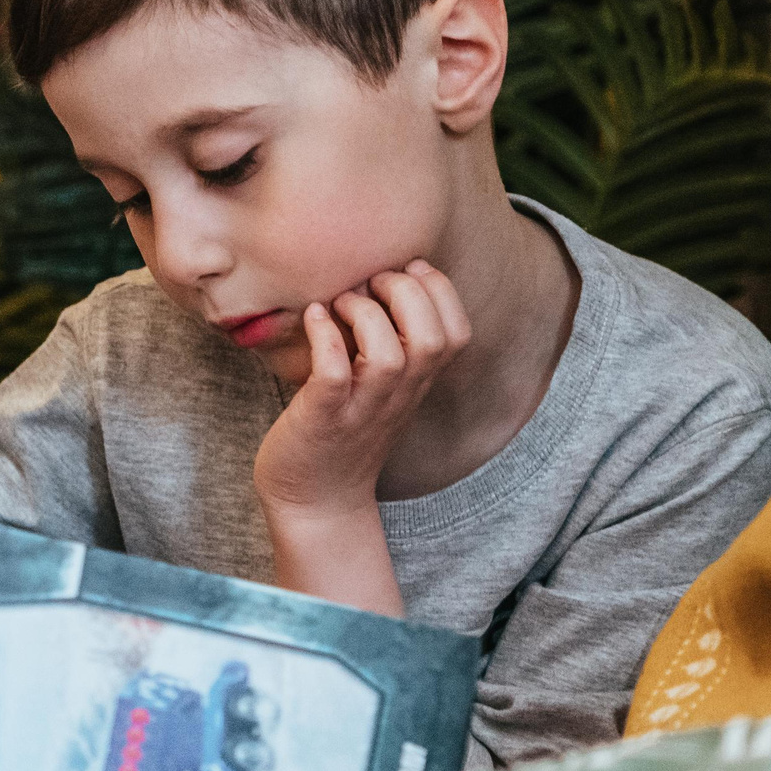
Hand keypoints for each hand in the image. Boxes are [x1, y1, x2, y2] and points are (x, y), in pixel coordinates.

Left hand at [254, 262, 471, 515]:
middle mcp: (397, 397)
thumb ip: (390, 345)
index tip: (408, 268)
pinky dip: (326, 339)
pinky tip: (313, 318)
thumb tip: (376, 279)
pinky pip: (334, 375)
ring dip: (367, 314)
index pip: (458, 334)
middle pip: (432, 338)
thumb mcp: (380, 388)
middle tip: (371, 281)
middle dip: (407, 293)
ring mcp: (361, 410)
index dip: (441, 291)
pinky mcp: (323, 420)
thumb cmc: (340, 432)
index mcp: (416, 384)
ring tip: (341, 302)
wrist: (315, 502)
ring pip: (391, 357)